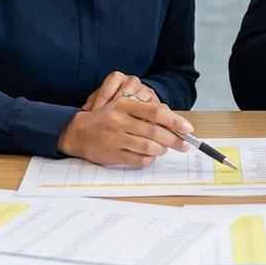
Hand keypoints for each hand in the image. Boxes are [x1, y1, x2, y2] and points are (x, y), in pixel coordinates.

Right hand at [58, 74, 189, 165]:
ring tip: (164, 149)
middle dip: (174, 140)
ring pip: (149, 147)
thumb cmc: (105, 119)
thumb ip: (145, 113)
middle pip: (154, 132)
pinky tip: (151, 156)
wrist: (77, 132)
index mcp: (124, 105)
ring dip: (162, 150)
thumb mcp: (123, 108)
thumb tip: (172, 123)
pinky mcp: (113, 154)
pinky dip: (149, 159)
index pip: (155, 112)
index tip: (188, 128)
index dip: (175, 121)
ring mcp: (116, 138)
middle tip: (184, 145)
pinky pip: (138, 159)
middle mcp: (120, 120)